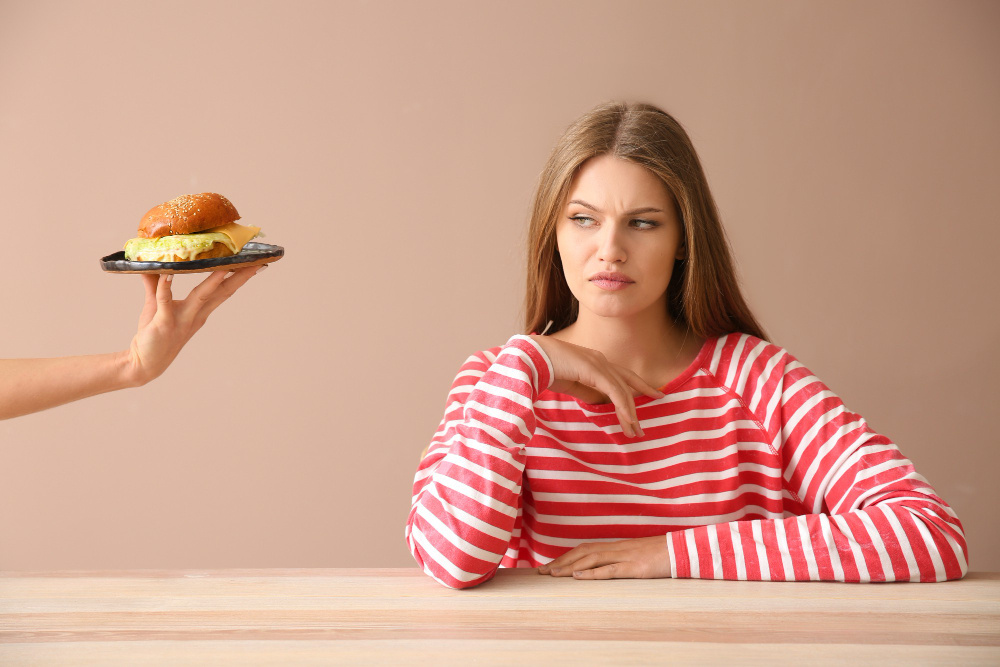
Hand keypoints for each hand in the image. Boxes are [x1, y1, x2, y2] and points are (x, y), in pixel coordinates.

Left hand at [125, 266, 261, 385]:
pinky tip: (169, 274)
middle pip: (221, 293)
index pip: (223, 291)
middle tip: (254, 263)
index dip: (238, 278)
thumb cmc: (152, 336)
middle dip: (239, 278)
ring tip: (225, 266)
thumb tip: (150, 264)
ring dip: (214, 281)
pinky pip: (165, 302)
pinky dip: (166, 287)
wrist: (144, 363)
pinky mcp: (164, 323)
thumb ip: (155, 286)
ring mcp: (182, 319)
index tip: (253, 264)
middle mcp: (196, 315)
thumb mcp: (156, 307)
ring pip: (202, 296)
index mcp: (199, 311)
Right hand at [529, 335, 662, 437]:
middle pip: (627, 384)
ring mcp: (598, 363)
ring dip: (630, 413)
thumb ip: (587, 392)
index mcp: (595, 362)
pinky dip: (623, 407)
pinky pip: (615, 392)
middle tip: (641, 428)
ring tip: (634, 432)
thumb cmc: (544, 369)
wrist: (530, 357)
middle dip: (636, 406)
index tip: (655, 395)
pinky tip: (628, 421)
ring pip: (623, 390)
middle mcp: (600, 360)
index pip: (623, 376)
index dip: (640, 386)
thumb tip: (601, 404)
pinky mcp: (594, 370)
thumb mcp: (571, 385)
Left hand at [537, 536, 670, 579]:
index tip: (549, 567)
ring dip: (570, 567)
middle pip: (582, 552)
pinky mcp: (634, 567)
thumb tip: (601, 566)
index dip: (565, 557)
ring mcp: (624, 556)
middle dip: (561, 562)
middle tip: (542, 573)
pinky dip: (592, 573)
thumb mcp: (635, 555)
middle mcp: (616, 548)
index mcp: (615, 545)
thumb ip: (619, 558)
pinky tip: (579, 577)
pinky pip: (610, 569)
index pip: (584, 549)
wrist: (682, 550)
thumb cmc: (659, 554)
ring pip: (591, 560)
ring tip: (554, 575)